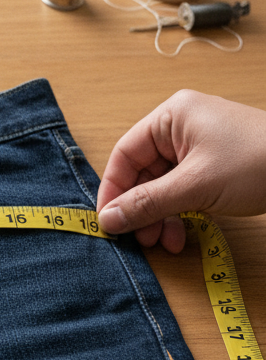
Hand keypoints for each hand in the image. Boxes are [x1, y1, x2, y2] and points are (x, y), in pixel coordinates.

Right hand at [96, 90, 265, 252]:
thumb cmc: (258, 163)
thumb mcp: (195, 187)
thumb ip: (146, 204)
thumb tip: (108, 220)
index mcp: (172, 117)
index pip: (125, 154)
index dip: (113, 190)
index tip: (108, 221)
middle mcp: (181, 128)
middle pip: (143, 173)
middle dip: (141, 210)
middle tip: (141, 238)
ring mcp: (200, 148)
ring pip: (163, 186)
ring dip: (160, 217)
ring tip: (166, 242)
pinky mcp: (214, 167)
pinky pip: (183, 191)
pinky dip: (179, 214)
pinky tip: (183, 235)